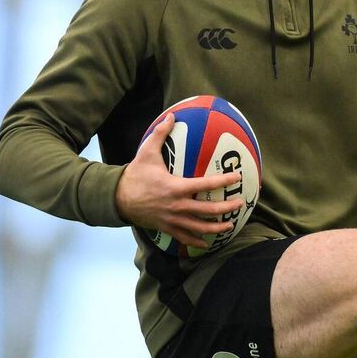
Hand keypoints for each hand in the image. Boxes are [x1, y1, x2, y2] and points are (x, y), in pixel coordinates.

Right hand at [115, 113, 244, 247]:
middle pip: (208, 210)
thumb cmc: (135, 175)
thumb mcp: (147, 153)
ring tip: (229, 226)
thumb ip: (160, 134)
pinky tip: (206, 242)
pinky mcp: (166, 227)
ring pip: (199, 227)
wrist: (117, 198)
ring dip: (216, 228)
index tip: (237, 176)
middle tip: (239, 204)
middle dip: (226, 208)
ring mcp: (172, 219)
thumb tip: (171, 115)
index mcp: (176, 187)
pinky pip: (184, 237)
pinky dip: (196, 241)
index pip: (206, 184)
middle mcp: (177, 205)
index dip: (223, 181)